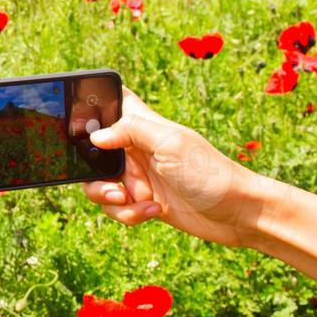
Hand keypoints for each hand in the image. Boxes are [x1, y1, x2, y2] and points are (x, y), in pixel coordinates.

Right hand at [81, 89, 269, 247]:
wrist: (238, 214)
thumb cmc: (211, 173)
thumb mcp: (170, 144)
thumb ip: (131, 131)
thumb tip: (95, 135)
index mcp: (143, 126)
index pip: (113, 103)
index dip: (90, 107)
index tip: (78, 123)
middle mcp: (136, 149)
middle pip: (92, 151)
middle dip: (91, 169)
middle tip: (109, 178)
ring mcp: (138, 177)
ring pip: (99, 183)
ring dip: (106, 195)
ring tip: (128, 199)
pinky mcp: (142, 202)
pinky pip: (116, 207)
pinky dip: (128, 213)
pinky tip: (153, 211)